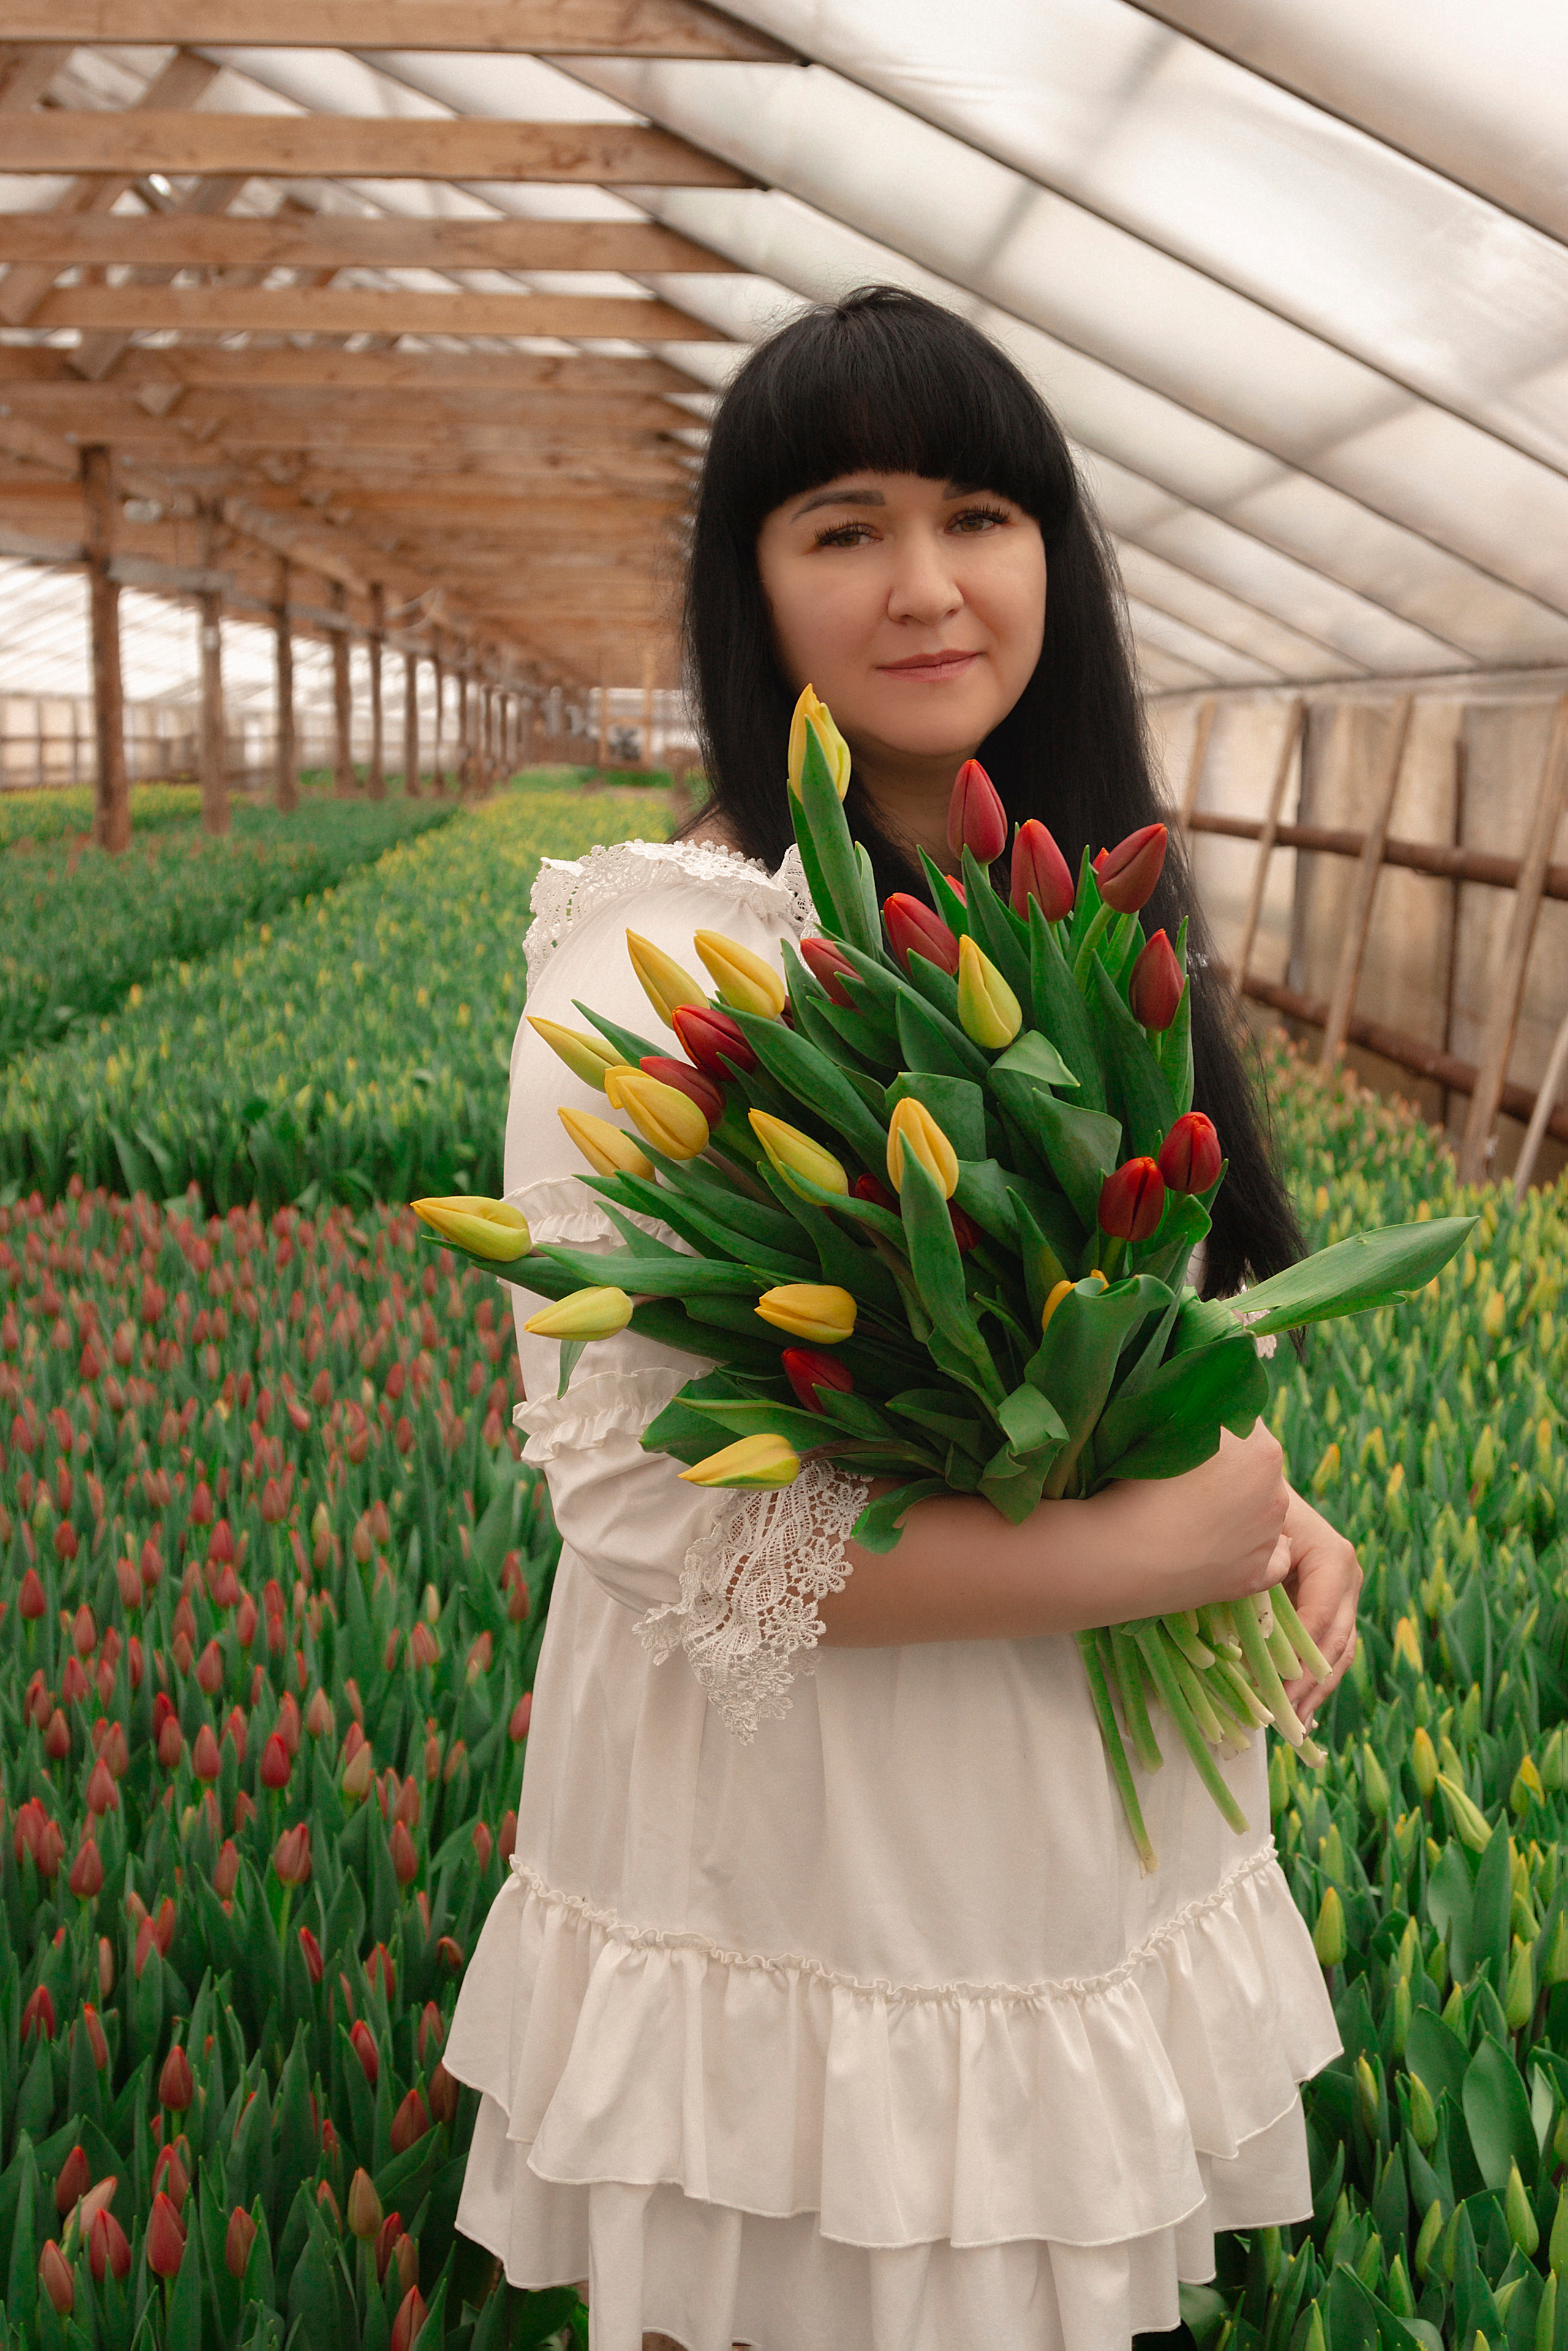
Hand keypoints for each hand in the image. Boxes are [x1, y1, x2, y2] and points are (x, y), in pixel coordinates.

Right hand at [1108, 1421, 1291, 1617]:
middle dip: (1233, 1469)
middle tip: (1188, 1480)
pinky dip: (1255, 1551)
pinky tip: (1225, 1547)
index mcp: (1263, 1452)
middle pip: (1258, 1469)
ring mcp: (1268, 1539)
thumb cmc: (1137, 1485)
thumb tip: (1210, 1408)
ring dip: (1241, 1508)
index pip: (1246, 1422)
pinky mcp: (1256, 1576)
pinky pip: (1272, 1558)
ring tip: (1194, 1515)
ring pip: (1263, 1511)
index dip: (1216, 1427)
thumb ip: (1204, 1414)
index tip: (1189, 1437)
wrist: (1122, 1555)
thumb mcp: (1171, 1428)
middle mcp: (1277, 1495)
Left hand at [1275, 1486, 1361, 1728]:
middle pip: (1336, 1642)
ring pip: (1338, 1654)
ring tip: (1292, 1728)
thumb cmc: (1251, 1508)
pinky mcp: (1330, 1611)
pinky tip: (1297, 1712)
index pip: (1322, 1615)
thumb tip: (1259, 1628)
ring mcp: (1343, 1597)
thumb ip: (1260, 1571)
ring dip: (1314, 1693)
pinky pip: (1328, 1653)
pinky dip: (1312, 1683)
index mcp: (1333, 1557)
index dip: (1300, 1656)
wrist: (1258, 1491)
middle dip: (1309, 1684)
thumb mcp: (1255, 1533)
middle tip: (1282, 1718)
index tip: (1275, 1687)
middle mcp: (1347, 1579)